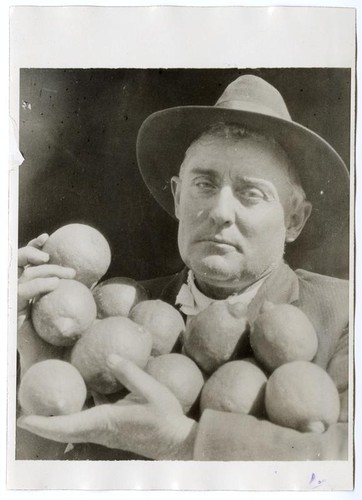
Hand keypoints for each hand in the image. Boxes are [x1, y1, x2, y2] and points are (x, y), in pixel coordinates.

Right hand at [17, 234, 75, 374]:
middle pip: (20, 265)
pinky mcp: (14, 314)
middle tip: (64, 265)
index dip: (32, 247)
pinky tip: (54, 284)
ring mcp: (15, 303)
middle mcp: (19, 294)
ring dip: (43, 270)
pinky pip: (20, 293)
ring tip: (62, 273)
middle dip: (38, 256)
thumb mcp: (77, 313)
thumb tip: (98, 278)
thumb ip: (82, 296)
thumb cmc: (65, 341)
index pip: (26, 263)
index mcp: (30, 290)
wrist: (53, 364)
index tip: (47, 238)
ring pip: (22, 275)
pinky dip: (37, 284)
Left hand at [18, 355, 197, 459]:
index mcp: (106, 421)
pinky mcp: (110, 430)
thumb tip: (108, 356)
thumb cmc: (165, 417)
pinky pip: (84, 424)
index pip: (68, 425)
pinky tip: (74, 399)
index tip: (23, 419)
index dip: (44, 423)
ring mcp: (104, 433)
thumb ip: (130, 373)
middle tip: (23, 414)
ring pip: (72, 429)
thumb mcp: (151, 390)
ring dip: (55, 421)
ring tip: (42, 407)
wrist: (175, 441)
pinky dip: (72, 416)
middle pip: (63, 431)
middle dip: (42, 424)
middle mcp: (100, 430)